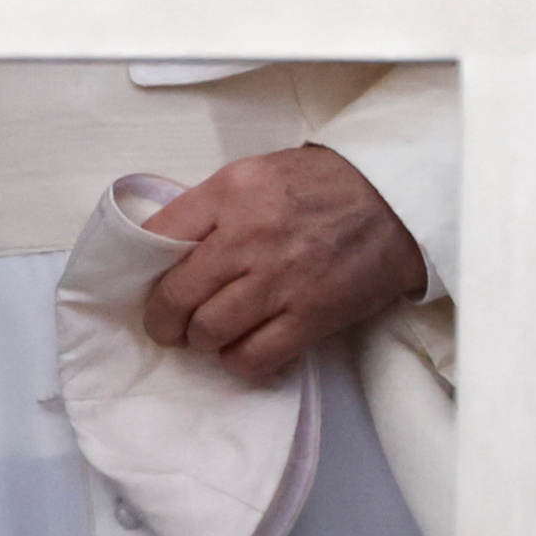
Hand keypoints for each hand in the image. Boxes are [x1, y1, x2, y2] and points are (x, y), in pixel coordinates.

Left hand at [138, 143, 427, 386]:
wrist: (391, 203)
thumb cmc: (319, 186)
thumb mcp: (255, 174)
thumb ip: (212, 208)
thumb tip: (165, 250)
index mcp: (231, 191)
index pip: (159, 237)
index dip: (145, 271)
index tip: (148, 286)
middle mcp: (250, 235)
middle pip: (177, 295)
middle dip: (164, 320)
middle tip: (168, 326)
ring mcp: (281, 280)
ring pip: (209, 331)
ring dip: (201, 340)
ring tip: (208, 334)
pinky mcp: (311, 316)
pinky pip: (253, 357)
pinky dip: (238, 360)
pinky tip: (242, 347)